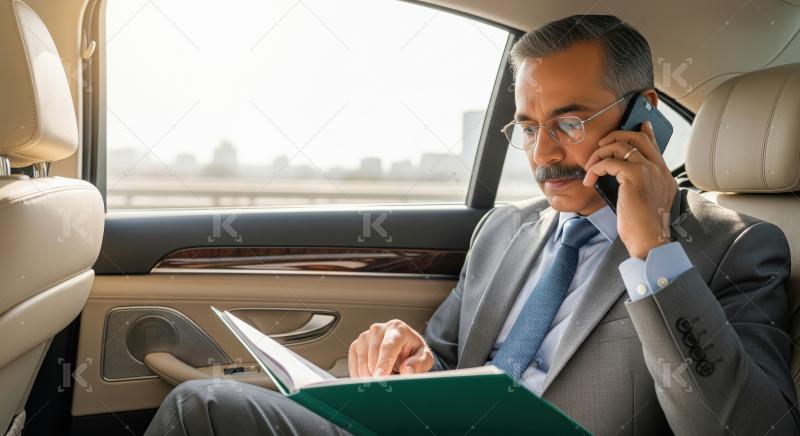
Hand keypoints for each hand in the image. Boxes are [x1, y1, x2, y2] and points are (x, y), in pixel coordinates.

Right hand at [348, 319, 433, 377]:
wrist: (403, 347)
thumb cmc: (413, 352)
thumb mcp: (425, 358)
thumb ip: (419, 364)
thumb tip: (407, 370)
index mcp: (398, 329)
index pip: (388, 346)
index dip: (383, 363)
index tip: (380, 377)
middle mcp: (379, 329)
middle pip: (373, 355)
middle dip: (378, 374)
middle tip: (386, 385)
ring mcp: (365, 336)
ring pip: (362, 361)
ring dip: (370, 376)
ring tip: (383, 378)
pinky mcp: (356, 345)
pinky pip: (354, 364)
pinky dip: (361, 375)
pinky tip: (371, 377)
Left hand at [582, 121, 677, 258]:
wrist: (649, 239)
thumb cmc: (643, 227)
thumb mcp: (645, 201)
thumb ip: (640, 185)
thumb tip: (623, 177)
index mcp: (664, 175)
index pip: (653, 145)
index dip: (644, 132)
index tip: (639, 124)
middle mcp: (659, 169)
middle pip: (638, 136)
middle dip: (615, 135)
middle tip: (601, 145)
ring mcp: (649, 170)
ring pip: (620, 145)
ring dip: (600, 153)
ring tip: (590, 167)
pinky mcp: (635, 176)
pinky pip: (609, 162)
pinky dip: (595, 168)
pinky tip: (590, 180)